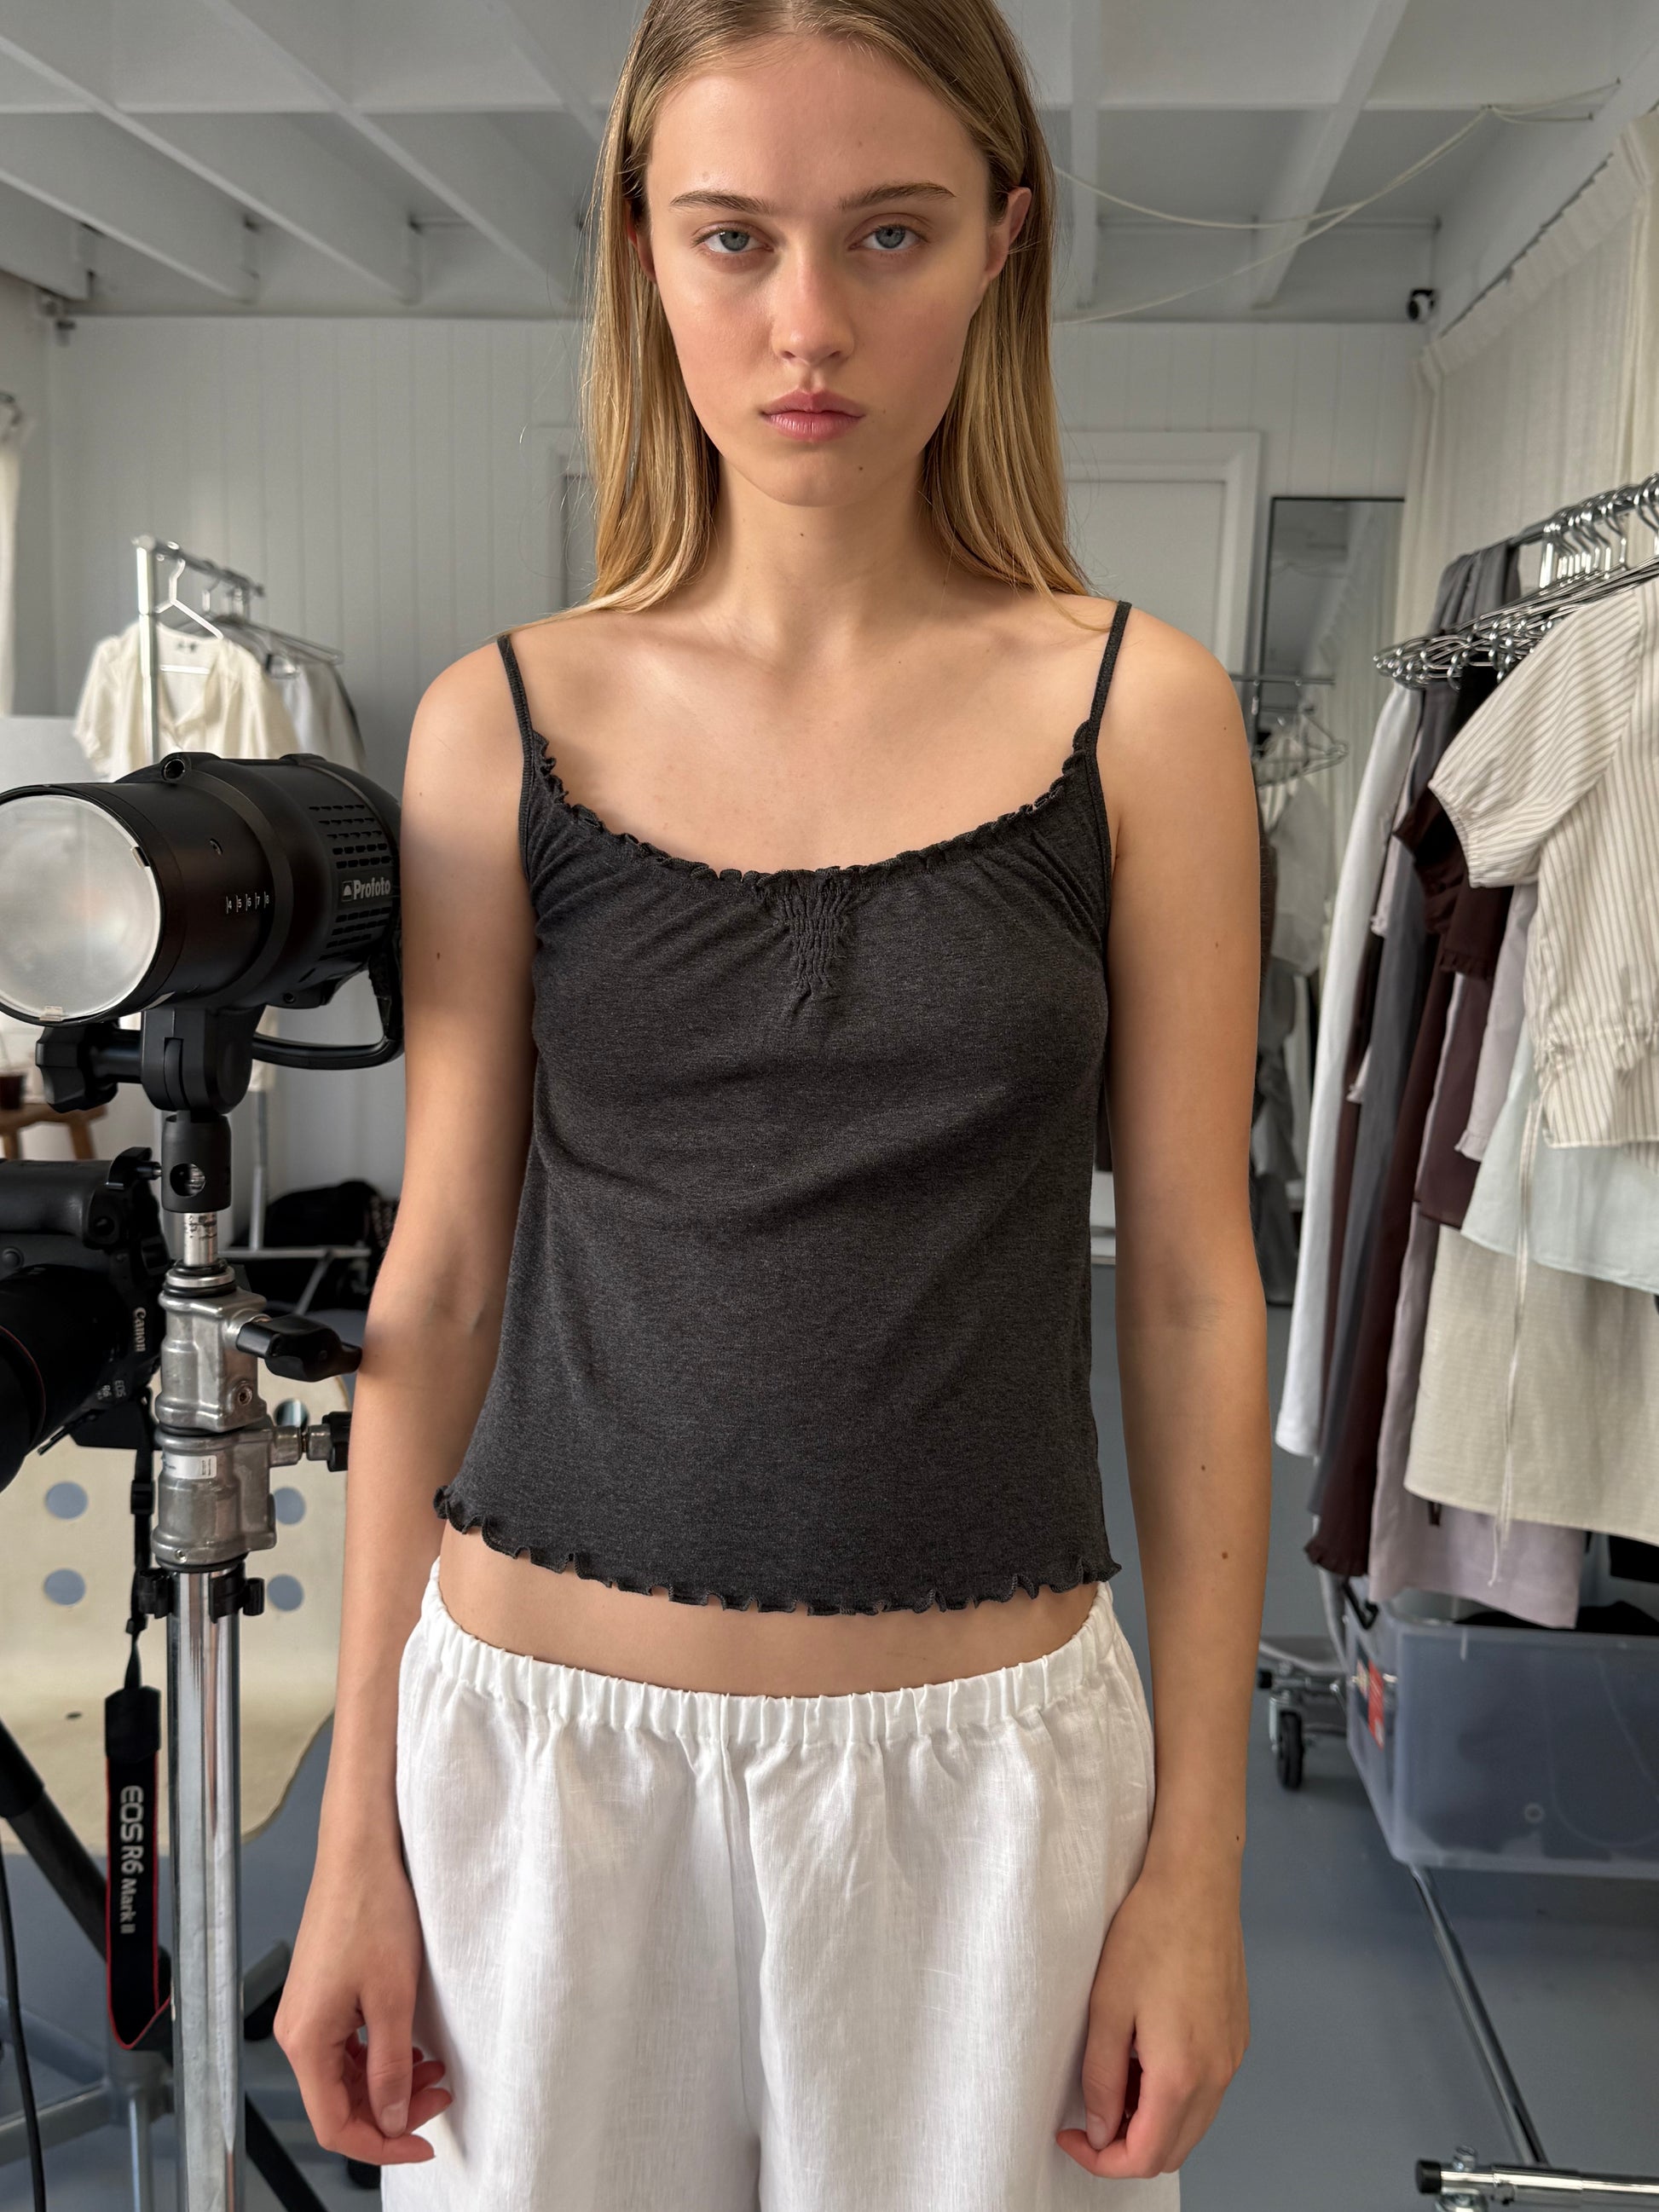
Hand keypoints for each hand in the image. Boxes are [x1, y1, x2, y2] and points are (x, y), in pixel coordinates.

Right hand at [274, 1840, 453, 2164]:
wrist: (361, 1851)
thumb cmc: (373, 1911)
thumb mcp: (393, 1997)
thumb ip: (390, 2066)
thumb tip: (390, 2119)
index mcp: (306, 2040)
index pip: (335, 2124)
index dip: (381, 2145)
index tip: (424, 2144)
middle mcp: (298, 2032)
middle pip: (341, 2102)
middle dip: (392, 2110)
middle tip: (440, 2096)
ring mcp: (309, 2012)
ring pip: (347, 2075)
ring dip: (390, 2082)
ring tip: (435, 2071)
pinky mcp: (323, 1995)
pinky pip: (348, 2047)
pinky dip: (382, 2056)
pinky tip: (413, 2048)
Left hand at [1055, 1858, 1247, 2178]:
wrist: (1197, 1884)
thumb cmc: (1150, 1933)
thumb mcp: (1107, 2007)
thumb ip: (1103, 2079)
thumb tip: (1100, 2130)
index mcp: (1181, 2075)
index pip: (1143, 2157)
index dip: (1100, 2160)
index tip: (1071, 2135)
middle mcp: (1217, 2076)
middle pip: (1172, 2151)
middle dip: (1125, 2148)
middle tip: (1089, 2114)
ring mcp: (1232, 2057)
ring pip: (1192, 2125)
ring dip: (1152, 2123)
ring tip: (1116, 2079)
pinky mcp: (1237, 2037)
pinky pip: (1207, 2092)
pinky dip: (1175, 2096)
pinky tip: (1147, 2056)